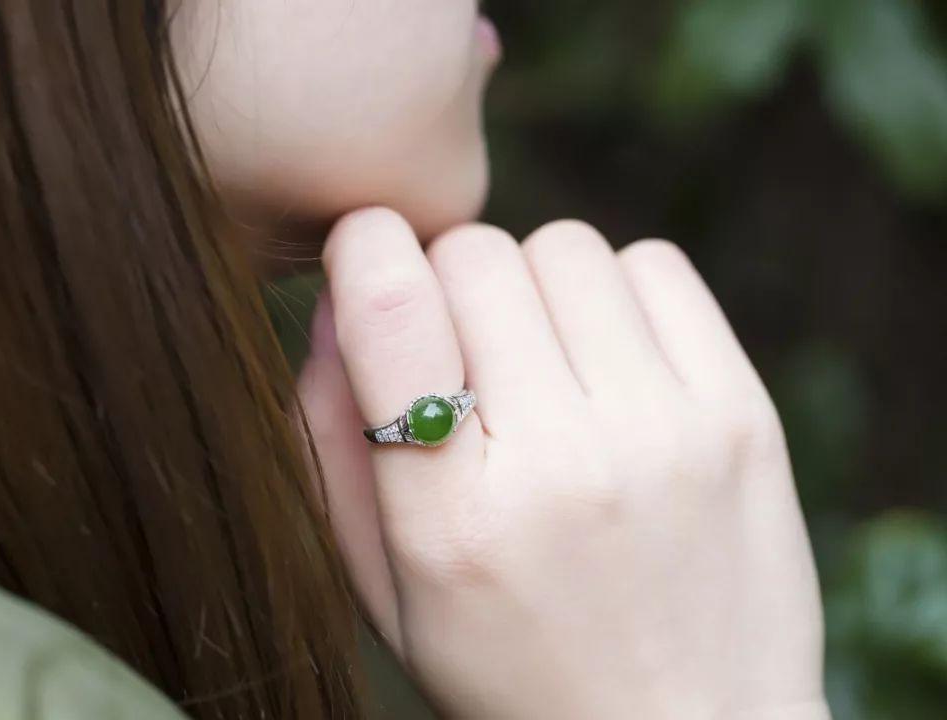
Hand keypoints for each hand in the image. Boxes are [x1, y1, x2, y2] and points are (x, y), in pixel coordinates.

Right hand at [298, 209, 827, 718]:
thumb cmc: (516, 668)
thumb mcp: (386, 591)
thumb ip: (333, 444)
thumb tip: (336, 297)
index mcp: (452, 521)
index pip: (394, 307)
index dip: (364, 246)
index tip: (366, 257)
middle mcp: (563, 463)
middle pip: (476, 256)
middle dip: (448, 284)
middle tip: (467, 354)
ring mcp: (665, 431)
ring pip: (564, 247)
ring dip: (533, 289)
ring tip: (544, 367)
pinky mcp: (741, 412)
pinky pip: (655, 267)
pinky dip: (615, 293)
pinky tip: (609, 362)